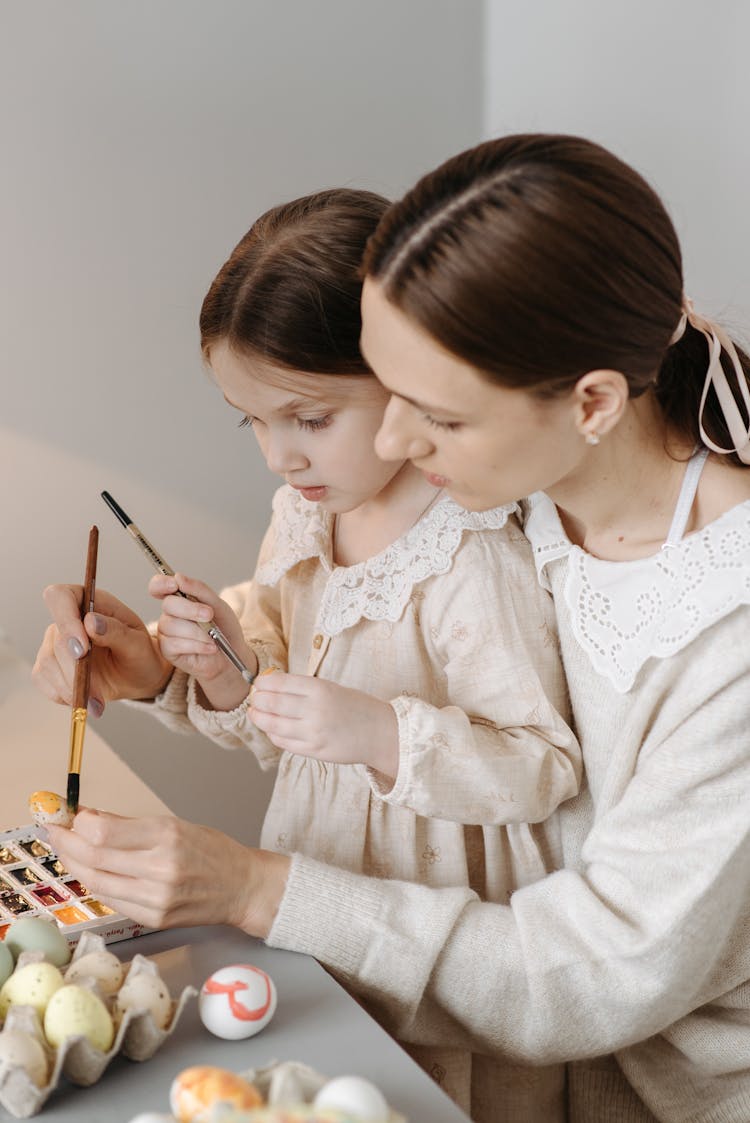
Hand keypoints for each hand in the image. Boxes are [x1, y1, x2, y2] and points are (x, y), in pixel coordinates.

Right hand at [33, 585, 171, 714]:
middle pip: (56, 640)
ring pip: (47, 663)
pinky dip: (63, 695)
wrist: (137, 677)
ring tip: (96, 702)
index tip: (82, 650)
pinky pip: (43, 680)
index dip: (66, 621)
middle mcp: (69, 620)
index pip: (60, 597)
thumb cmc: (140, 654)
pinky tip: (84, 700)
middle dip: (75, 670)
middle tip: (96, 692)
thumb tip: (90, 622)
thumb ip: (116, 632)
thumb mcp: (138, 644)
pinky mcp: (48, 666)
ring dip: (71, 688)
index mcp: (91, 603)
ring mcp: (54, 642)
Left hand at [46, 810, 289, 937]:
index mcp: (167, 836)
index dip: (76, 825)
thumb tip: (87, 818)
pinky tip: (91, 872)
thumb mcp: (175, 825)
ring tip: (67, 850)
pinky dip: (96, 884)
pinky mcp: (153, 918)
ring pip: (97, 882)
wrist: (242, 887)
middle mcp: (160, 868)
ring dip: (75, 865)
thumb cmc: (212, 851)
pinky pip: (112, 900)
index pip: (103, 833)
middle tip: (54, 832)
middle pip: (94, 858)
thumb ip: (129, 826)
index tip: (66, 816)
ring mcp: (156, 898)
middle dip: (66, 843)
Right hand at [149, 573, 257, 711]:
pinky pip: (175, 643)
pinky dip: (197, 645)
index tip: (174, 584)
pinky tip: (210, 647)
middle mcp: (169, 614)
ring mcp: (166, 632)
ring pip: (173, 625)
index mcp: (179, 599)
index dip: (161, 583)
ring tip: (213, 637)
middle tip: (209, 614)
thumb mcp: (217, 605)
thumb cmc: (223, 628)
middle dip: (191, 609)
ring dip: (198, 631)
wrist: (231, 655)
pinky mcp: (168, 650)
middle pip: (168, 604)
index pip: (158, 586)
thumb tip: (178, 577)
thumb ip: (199, 589)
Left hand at [250, 673, 398, 777]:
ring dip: (259, 718)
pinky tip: (272, 729)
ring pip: (273, 725)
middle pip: (271, 703)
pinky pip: (283, 742)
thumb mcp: (332, 688)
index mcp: (320, 689)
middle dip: (257, 700)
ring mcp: (313, 732)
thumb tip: (271, 686)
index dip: (262, 683)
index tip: (257, 683)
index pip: (279, 683)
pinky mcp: (313, 750)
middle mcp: (314, 710)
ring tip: (255, 713)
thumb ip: (303, 689)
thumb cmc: (356, 707)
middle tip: (253, 698)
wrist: (380, 733)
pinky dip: (273, 734)